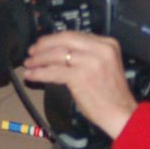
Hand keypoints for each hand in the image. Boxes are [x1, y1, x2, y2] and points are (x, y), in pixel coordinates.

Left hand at [21, 33, 137, 139]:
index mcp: (107, 44)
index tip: (44, 42)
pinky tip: (31, 75)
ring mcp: (90, 61)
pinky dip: (39, 73)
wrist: (120, 113)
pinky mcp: (80, 76)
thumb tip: (61, 52)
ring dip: (38, 59)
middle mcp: (100, 49)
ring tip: (28, 64)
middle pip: (64, 39)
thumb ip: (87, 55)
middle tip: (32, 51)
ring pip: (56, 54)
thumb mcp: (104, 65)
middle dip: (44, 45)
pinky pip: (53, 71)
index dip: (55, 38)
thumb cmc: (111, 94)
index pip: (75, 35)